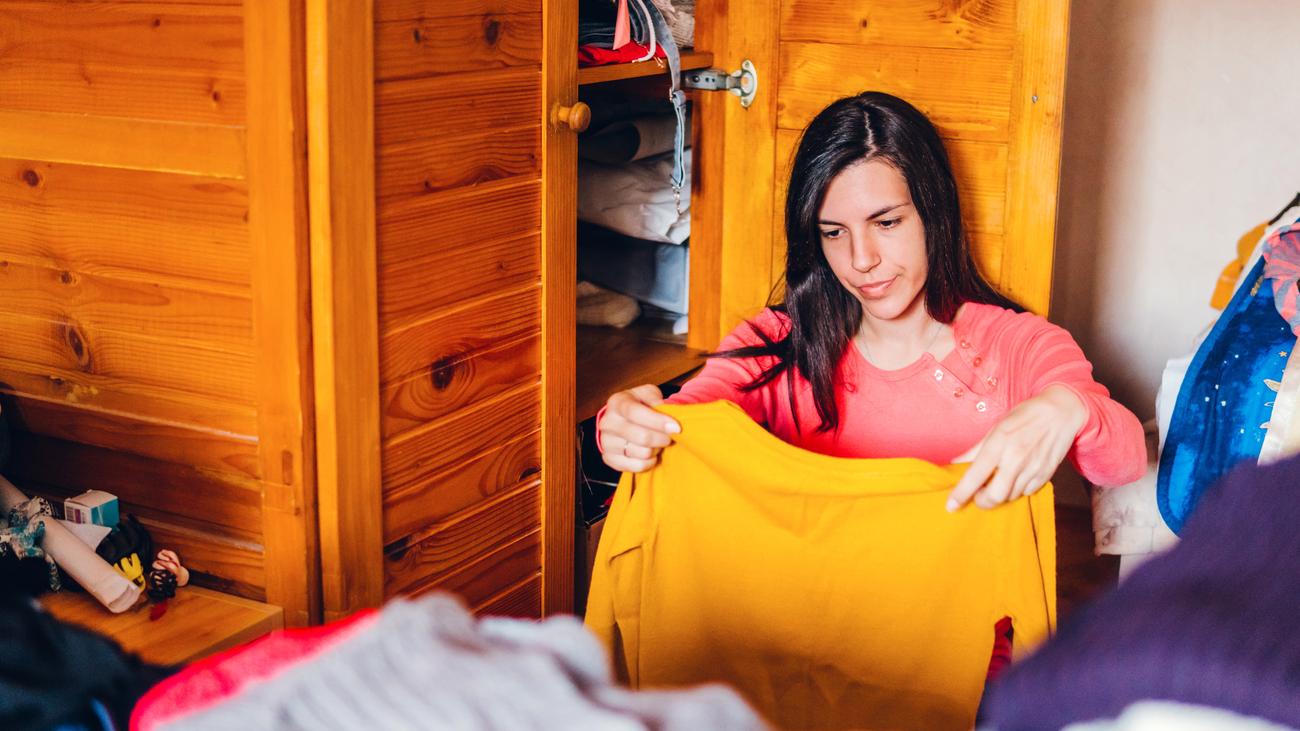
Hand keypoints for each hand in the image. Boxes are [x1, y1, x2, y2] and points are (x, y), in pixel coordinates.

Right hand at [598, 385, 680, 472]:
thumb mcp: (648, 394)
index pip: (636, 413)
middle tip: (669, 436)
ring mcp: (606, 442)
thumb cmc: (639, 405)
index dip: (658, 421)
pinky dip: (650, 462)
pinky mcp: (609, 459)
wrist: (622, 419)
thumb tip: (665, 412)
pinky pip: (637, 466)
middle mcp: (608, 423)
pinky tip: (651, 454)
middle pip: (642, 437)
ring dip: (656, 449)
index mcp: (617, 403)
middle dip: (662, 438)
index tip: (676, 428)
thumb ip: (656, 399)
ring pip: (642, 453)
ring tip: (658, 443)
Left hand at [946, 385, 1087, 510]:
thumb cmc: (1024, 417)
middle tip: (978, 495)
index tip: (951, 505)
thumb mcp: (996, 428)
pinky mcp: (1046, 475)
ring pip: (1010, 497)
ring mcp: (1033, 469)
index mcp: (999, 444)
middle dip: (982, 501)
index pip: (975, 475)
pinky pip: (1026, 493)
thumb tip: (955, 465)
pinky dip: (1016, 490)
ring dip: (999, 495)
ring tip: (998, 481)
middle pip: (995, 496)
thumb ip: (975, 450)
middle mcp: (1016, 459)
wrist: (1060, 413)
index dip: (961, 493)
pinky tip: (1015, 478)